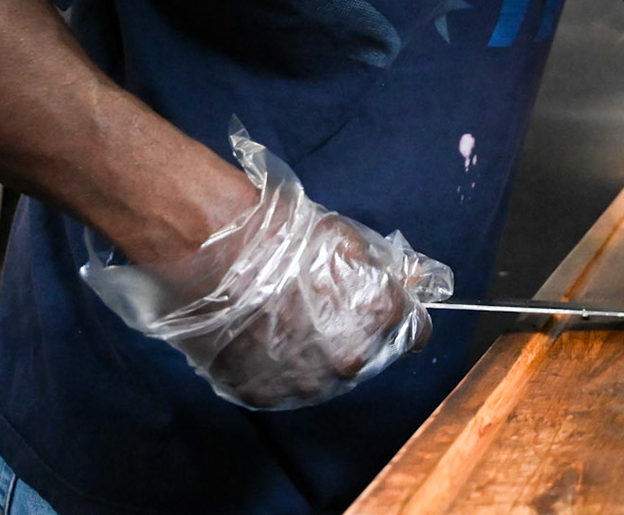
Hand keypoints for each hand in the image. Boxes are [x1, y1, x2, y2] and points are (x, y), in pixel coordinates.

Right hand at [82, 126, 453, 409]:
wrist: (209, 243)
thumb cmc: (279, 230)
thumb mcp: (345, 238)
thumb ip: (378, 268)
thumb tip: (405, 281)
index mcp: (377, 316)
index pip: (415, 332)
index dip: (399, 317)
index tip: (385, 308)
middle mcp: (348, 359)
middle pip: (367, 357)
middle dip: (354, 335)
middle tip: (323, 309)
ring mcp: (302, 383)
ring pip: (321, 379)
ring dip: (313, 357)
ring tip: (285, 324)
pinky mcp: (259, 393)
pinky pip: (277, 386)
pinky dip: (272, 368)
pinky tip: (256, 338)